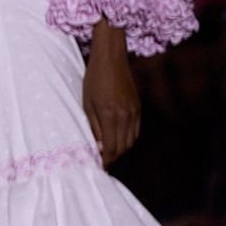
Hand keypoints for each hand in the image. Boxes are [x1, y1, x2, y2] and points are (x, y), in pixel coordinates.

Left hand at [82, 22, 138, 165]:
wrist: (111, 59)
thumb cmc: (94, 80)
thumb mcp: (87, 104)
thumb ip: (94, 127)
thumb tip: (99, 147)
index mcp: (110, 116)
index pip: (112, 148)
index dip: (106, 160)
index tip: (100, 166)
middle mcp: (125, 116)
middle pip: (123, 147)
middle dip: (114, 156)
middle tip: (104, 160)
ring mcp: (134, 111)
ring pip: (131, 141)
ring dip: (121, 148)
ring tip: (110, 150)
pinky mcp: (138, 107)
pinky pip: (136, 130)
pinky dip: (128, 138)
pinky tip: (119, 137)